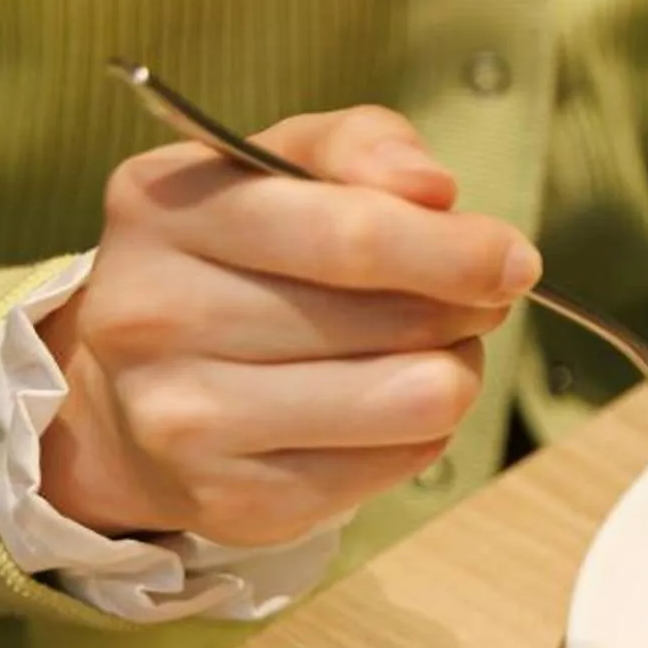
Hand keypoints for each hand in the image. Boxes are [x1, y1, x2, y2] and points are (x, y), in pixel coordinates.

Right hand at [36, 107, 539, 547]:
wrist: (132, 393)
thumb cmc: (236, 261)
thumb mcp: (277, 169)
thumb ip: (358, 146)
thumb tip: (431, 187)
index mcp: (166, 208)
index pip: (351, 234)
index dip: (457, 249)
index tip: (514, 259)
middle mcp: (154, 315)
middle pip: (400, 319)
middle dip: (465, 306)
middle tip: (474, 302)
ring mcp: (185, 419)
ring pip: (417, 398)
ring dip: (453, 371)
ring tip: (424, 353)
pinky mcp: (238, 501)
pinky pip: (401, 461)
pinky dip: (419, 433)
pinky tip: (378, 410)